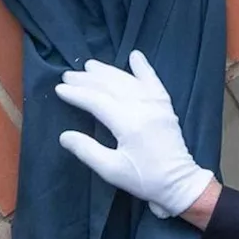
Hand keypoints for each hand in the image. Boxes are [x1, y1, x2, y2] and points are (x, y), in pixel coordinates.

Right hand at [55, 50, 214, 218]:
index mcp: (128, 124)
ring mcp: (156, 104)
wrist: (179, 183)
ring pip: (128, 81)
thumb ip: (87, 150)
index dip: (76, 94)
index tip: (59, 89)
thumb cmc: (143, 179)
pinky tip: (134, 55)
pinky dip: (143, 67)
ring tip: (89, 65)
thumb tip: (64, 135)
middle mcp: (143, 108)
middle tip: (68, 75)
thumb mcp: (111, 170)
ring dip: (107, 71)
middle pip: (110, 86)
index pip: (96, 101)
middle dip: (87, 80)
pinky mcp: (165, 106)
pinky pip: (153, 81)